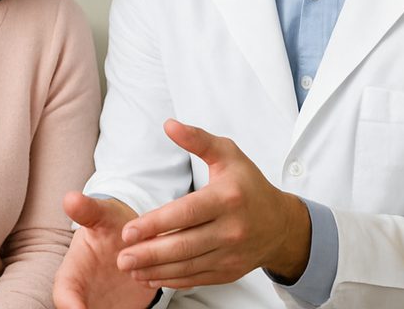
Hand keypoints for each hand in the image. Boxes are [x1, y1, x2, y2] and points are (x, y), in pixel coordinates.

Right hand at [54, 192, 158, 308]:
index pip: (63, 294)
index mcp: (72, 273)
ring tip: (125, 308)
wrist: (132, 239)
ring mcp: (102, 306)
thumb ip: (88, 211)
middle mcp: (83, 295)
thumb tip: (70, 198)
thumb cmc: (112, 225)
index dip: (69, 304)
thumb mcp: (102, 216)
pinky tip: (140, 303)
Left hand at [116, 119, 310, 289]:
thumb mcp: (228, 154)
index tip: (128, 231)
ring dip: (155, 269)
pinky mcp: (229, 272)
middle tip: (121, 257)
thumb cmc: (249, 184)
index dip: (155, 224)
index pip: (186, 213)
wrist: (282, 225)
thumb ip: (198, 139)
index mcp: (227, 198)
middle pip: (184, 245)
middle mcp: (231, 229)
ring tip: (128, 267)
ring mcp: (230, 254)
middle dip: (149, 253)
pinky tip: (150, 276)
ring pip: (188, 266)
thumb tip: (169, 125)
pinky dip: (171, 280)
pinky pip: (196, 278)